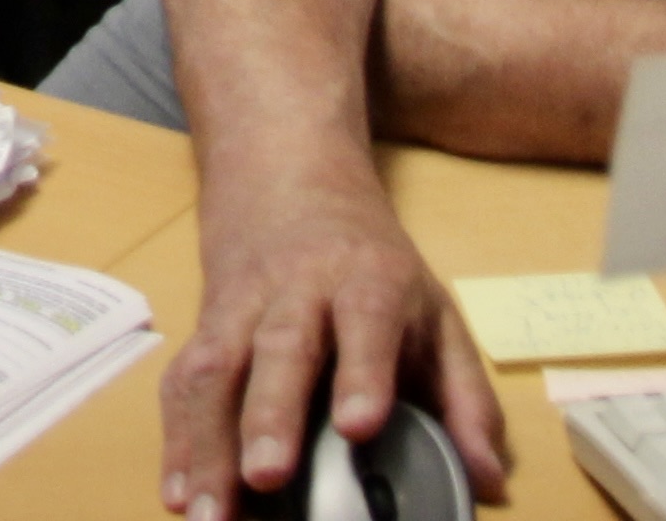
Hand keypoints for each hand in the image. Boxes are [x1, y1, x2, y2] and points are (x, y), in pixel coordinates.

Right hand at [158, 163, 502, 520]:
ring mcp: (242, 307)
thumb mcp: (434, 313)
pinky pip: (182, 381)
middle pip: (281, 348)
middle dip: (271, 414)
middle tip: (267, 476)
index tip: (359, 426)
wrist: (287, 178)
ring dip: (207, 443)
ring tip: (207, 512)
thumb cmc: (371, 266)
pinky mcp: (204, 326)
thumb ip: (467, 398)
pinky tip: (177, 493)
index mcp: (368, 283)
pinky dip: (175, 438)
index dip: (363, 372)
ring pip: (217, 368)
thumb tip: (490, 481)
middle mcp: (298, 291)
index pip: (368, 323)